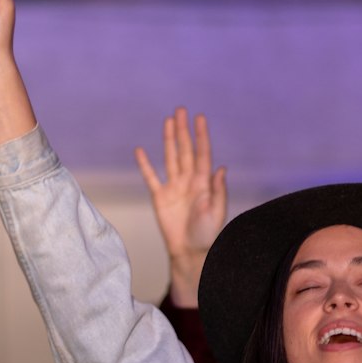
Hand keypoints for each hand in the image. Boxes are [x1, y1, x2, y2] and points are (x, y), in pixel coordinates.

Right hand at [135, 107, 226, 305]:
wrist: (189, 252)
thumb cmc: (207, 234)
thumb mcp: (217, 212)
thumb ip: (218, 190)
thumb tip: (220, 168)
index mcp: (204, 183)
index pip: (202, 153)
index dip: (201, 135)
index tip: (199, 118)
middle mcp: (189, 181)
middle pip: (185, 150)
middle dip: (183, 130)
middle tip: (181, 110)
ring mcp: (174, 187)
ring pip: (171, 157)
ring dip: (169, 139)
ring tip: (168, 121)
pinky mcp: (160, 197)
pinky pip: (151, 177)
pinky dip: (145, 164)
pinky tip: (141, 151)